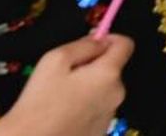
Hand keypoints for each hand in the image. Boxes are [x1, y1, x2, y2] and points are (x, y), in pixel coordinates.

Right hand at [0, 34, 132, 135]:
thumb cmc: (40, 102)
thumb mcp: (55, 60)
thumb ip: (83, 45)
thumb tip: (99, 40)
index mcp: (108, 74)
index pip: (126, 45)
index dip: (109, 39)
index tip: (91, 43)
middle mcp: (117, 95)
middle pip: (112, 69)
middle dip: (93, 67)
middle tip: (65, 75)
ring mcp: (110, 116)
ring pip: (104, 91)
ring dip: (89, 88)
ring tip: (61, 98)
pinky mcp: (101, 131)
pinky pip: (97, 110)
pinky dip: (86, 107)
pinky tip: (65, 114)